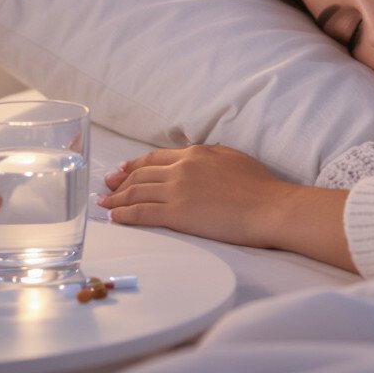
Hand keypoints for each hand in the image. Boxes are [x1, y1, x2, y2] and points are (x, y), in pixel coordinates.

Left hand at [98, 144, 357, 272]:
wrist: (270, 207)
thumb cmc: (261, 187)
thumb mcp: (233, 159)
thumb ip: (210, 159)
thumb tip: (200, 162)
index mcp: (195, 154)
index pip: (155, 158)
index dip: (134, 164)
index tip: (122, 170)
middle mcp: (181, 168)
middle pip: (140, 173)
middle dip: (120, 180)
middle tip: (107, 186)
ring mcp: (177, 190)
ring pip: (137, 191)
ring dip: (116, 198)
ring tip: (103, 203)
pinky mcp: (177, 213)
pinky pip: (141, 212)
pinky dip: (124, 215)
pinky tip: (114, 218)